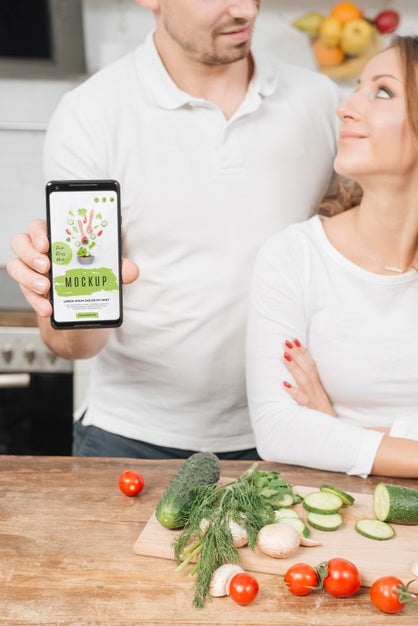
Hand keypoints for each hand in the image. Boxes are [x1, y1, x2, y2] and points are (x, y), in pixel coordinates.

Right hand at [7, 219, 139, 317]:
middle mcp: (41, 252)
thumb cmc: (92, 281)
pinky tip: (47, 308)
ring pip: (17, 266)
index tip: (47, 243)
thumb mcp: (108, 274)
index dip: (39, 231)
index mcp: (58, 239)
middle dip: (31, 253)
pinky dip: (35, 301)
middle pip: (21, 241)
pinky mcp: (31, 291)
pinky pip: (24, 292)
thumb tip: (131, 270)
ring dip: (29, 277)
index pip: (41, 225)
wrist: (84, 313)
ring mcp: (33, 271)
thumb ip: (118, 270)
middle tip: (46, 265)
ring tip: (47, 288)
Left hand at [282, 339, 335, 415]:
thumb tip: (297, 377)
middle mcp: (317, 391)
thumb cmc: (324, 418)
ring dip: (294, 368)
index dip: (304, 353)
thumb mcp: (319, 400)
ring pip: (305, 381)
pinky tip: (285, 385)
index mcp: (319, 387)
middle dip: (297, 354)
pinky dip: (295, 392)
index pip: (312, 366)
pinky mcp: (312, 411)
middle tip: (287, 342)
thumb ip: (310, 388)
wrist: (336, 436)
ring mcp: (314, 400)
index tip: (295, 340)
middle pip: (308, 369)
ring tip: (284, 356)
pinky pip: (303, 401)